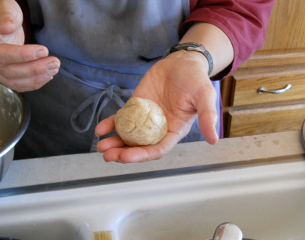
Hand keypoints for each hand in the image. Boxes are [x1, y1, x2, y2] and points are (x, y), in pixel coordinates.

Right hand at [0, 0, 59, 91]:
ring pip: (13, 82)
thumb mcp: (2, 6)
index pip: (1, 54)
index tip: (43, 51)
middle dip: (35, 69)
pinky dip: (33, 83)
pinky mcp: (4, 71)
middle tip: (55, 62)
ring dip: (37, 79)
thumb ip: (5, 15)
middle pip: (9, 72)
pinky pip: (17, 84)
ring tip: (54, 69)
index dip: (24, 55)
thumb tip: (6, 28)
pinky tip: (47, 76)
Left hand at [96, 50, 218, 162]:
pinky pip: (121, 118)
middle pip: (139, 146)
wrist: (181, 62)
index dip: (142, 155)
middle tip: (107, 155)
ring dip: (114, 142)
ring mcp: (144, 118)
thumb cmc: (195, 79)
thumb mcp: (204, 96)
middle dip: (123, 152)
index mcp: (173, 130)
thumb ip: (208, 117)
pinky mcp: (135, 106)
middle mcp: (157, 128)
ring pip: (128, 135)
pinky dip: (110, 124)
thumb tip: (214, 140)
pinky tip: (100, 129)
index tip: (126, 157)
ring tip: (101, 146)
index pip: (157, 149)